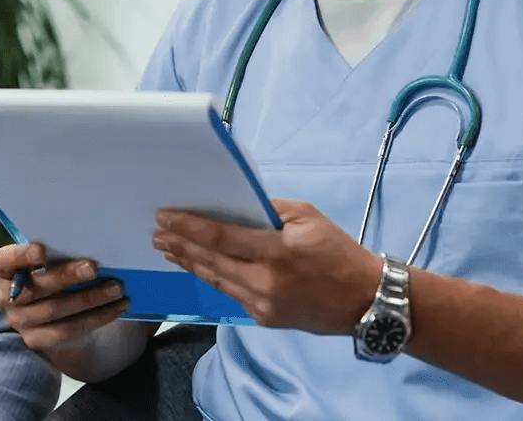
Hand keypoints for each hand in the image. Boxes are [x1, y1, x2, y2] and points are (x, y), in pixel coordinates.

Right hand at [0, 242, 128, 351]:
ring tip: (116, 288)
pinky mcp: (36, 340)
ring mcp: (20, 322)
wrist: (46, 309)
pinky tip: (116, 307)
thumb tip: (88, 244)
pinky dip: (97, 318)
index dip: (22, 256)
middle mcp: (7, 298)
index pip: (5, 261)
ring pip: (57, 310)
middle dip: (67, 277)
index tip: (42, 249)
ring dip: (91, 298)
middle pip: (37, 288)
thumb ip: (56, 254)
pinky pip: (69, 330)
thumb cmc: (49, 272)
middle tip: (94, 267)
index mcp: (4, 270)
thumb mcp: (46, 260)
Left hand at [152, 199, 381, 333]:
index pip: (221, 237)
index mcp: (276, 251)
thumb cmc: (338, 251)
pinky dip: (212, 278)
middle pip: (211, 260)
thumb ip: (269, 209)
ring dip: (190, 263)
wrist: (366, 299)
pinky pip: (231, 294)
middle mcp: (264, 281)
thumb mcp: (308, 216)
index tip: (165, 217)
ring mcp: (262, 305)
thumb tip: (234, 204)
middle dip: (180, 245)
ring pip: (216, 280)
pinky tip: (198, 267)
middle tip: (157, 233)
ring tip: (168, 250)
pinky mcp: (265, 319)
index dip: (189, 227)